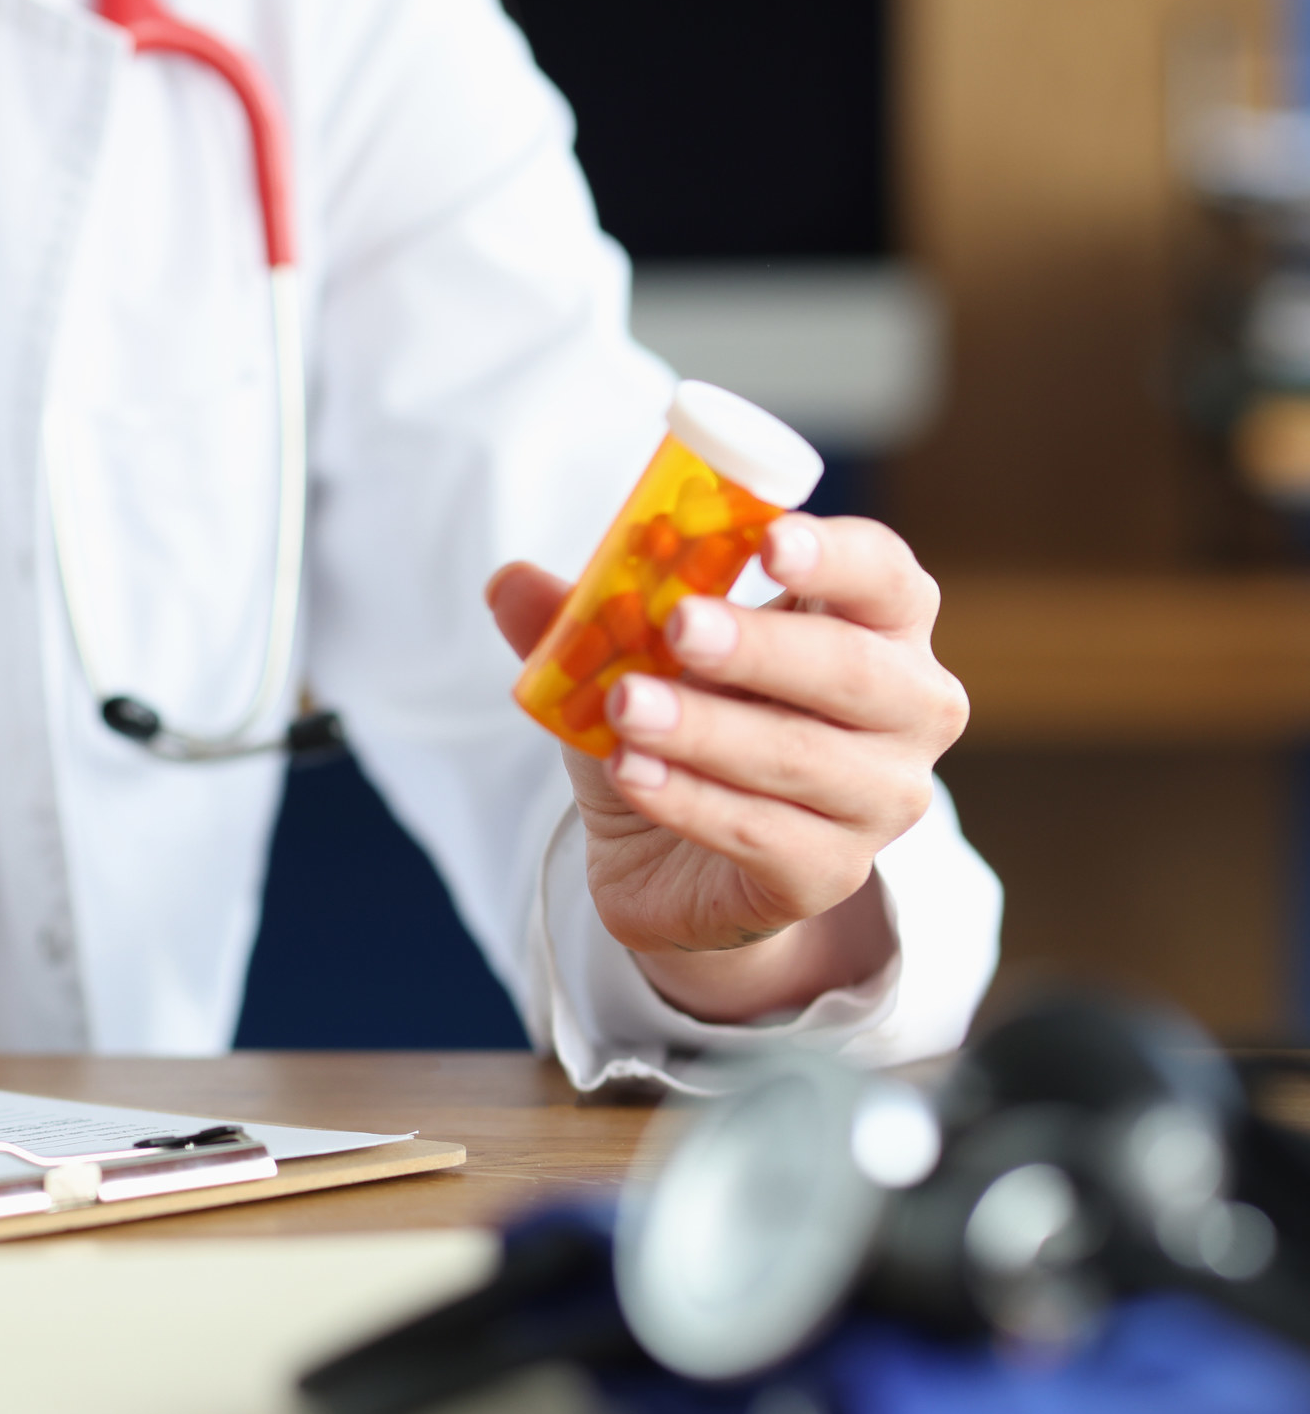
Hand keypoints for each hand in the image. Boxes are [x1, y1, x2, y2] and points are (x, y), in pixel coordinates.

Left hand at [486, 515, 968, 1021]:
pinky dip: (689, 800)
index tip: (769, 539)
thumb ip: (583, 617)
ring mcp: (878, 800)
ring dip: (706, 728)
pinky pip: (761, 834)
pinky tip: (630, 773)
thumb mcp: (629, 659)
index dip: (837, 557)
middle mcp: (904, 711)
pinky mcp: (826, 874)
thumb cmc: (684, 725)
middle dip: (760, 645)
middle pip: (854, 670)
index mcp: (874, 627)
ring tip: (625, 706)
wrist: (671, 859)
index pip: (885, 576)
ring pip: (800, 758)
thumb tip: (507, 581)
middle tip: (680, 623)